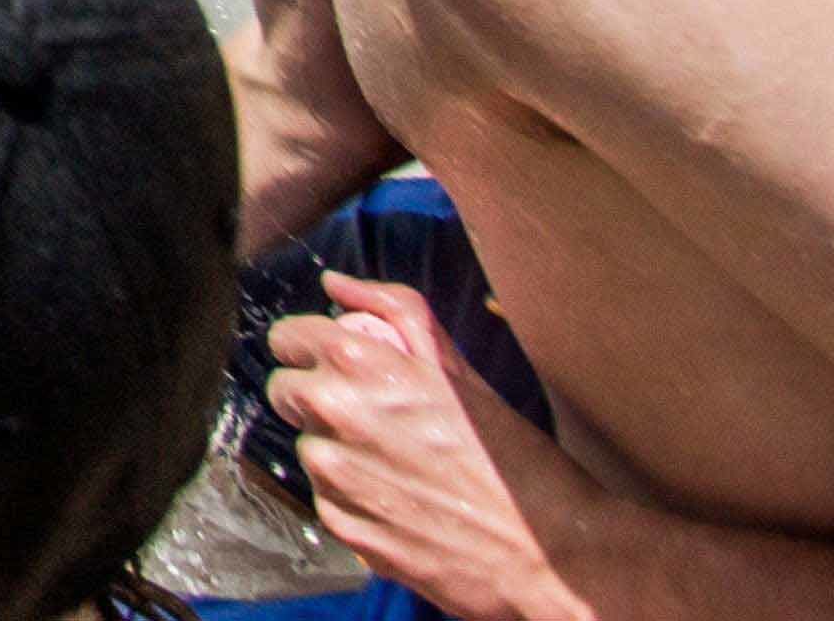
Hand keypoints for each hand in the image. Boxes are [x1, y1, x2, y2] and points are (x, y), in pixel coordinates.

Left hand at [267, 271, 596, 619]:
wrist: (548, 550)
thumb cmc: (510, 456)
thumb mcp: (457, 368)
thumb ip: (393, 310)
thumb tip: (336, 283)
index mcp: (359, 362)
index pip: (286, 338)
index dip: (311, 349)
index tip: (335, 363)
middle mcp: (335, 412)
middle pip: (285, 390)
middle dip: (318, 396)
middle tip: (373, 416)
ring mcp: (334, 474)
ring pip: (308, 446)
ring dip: (338, 450)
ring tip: (401, 464)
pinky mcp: (341, 525)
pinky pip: (325, 498)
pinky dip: (352, 498)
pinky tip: (402, 500)